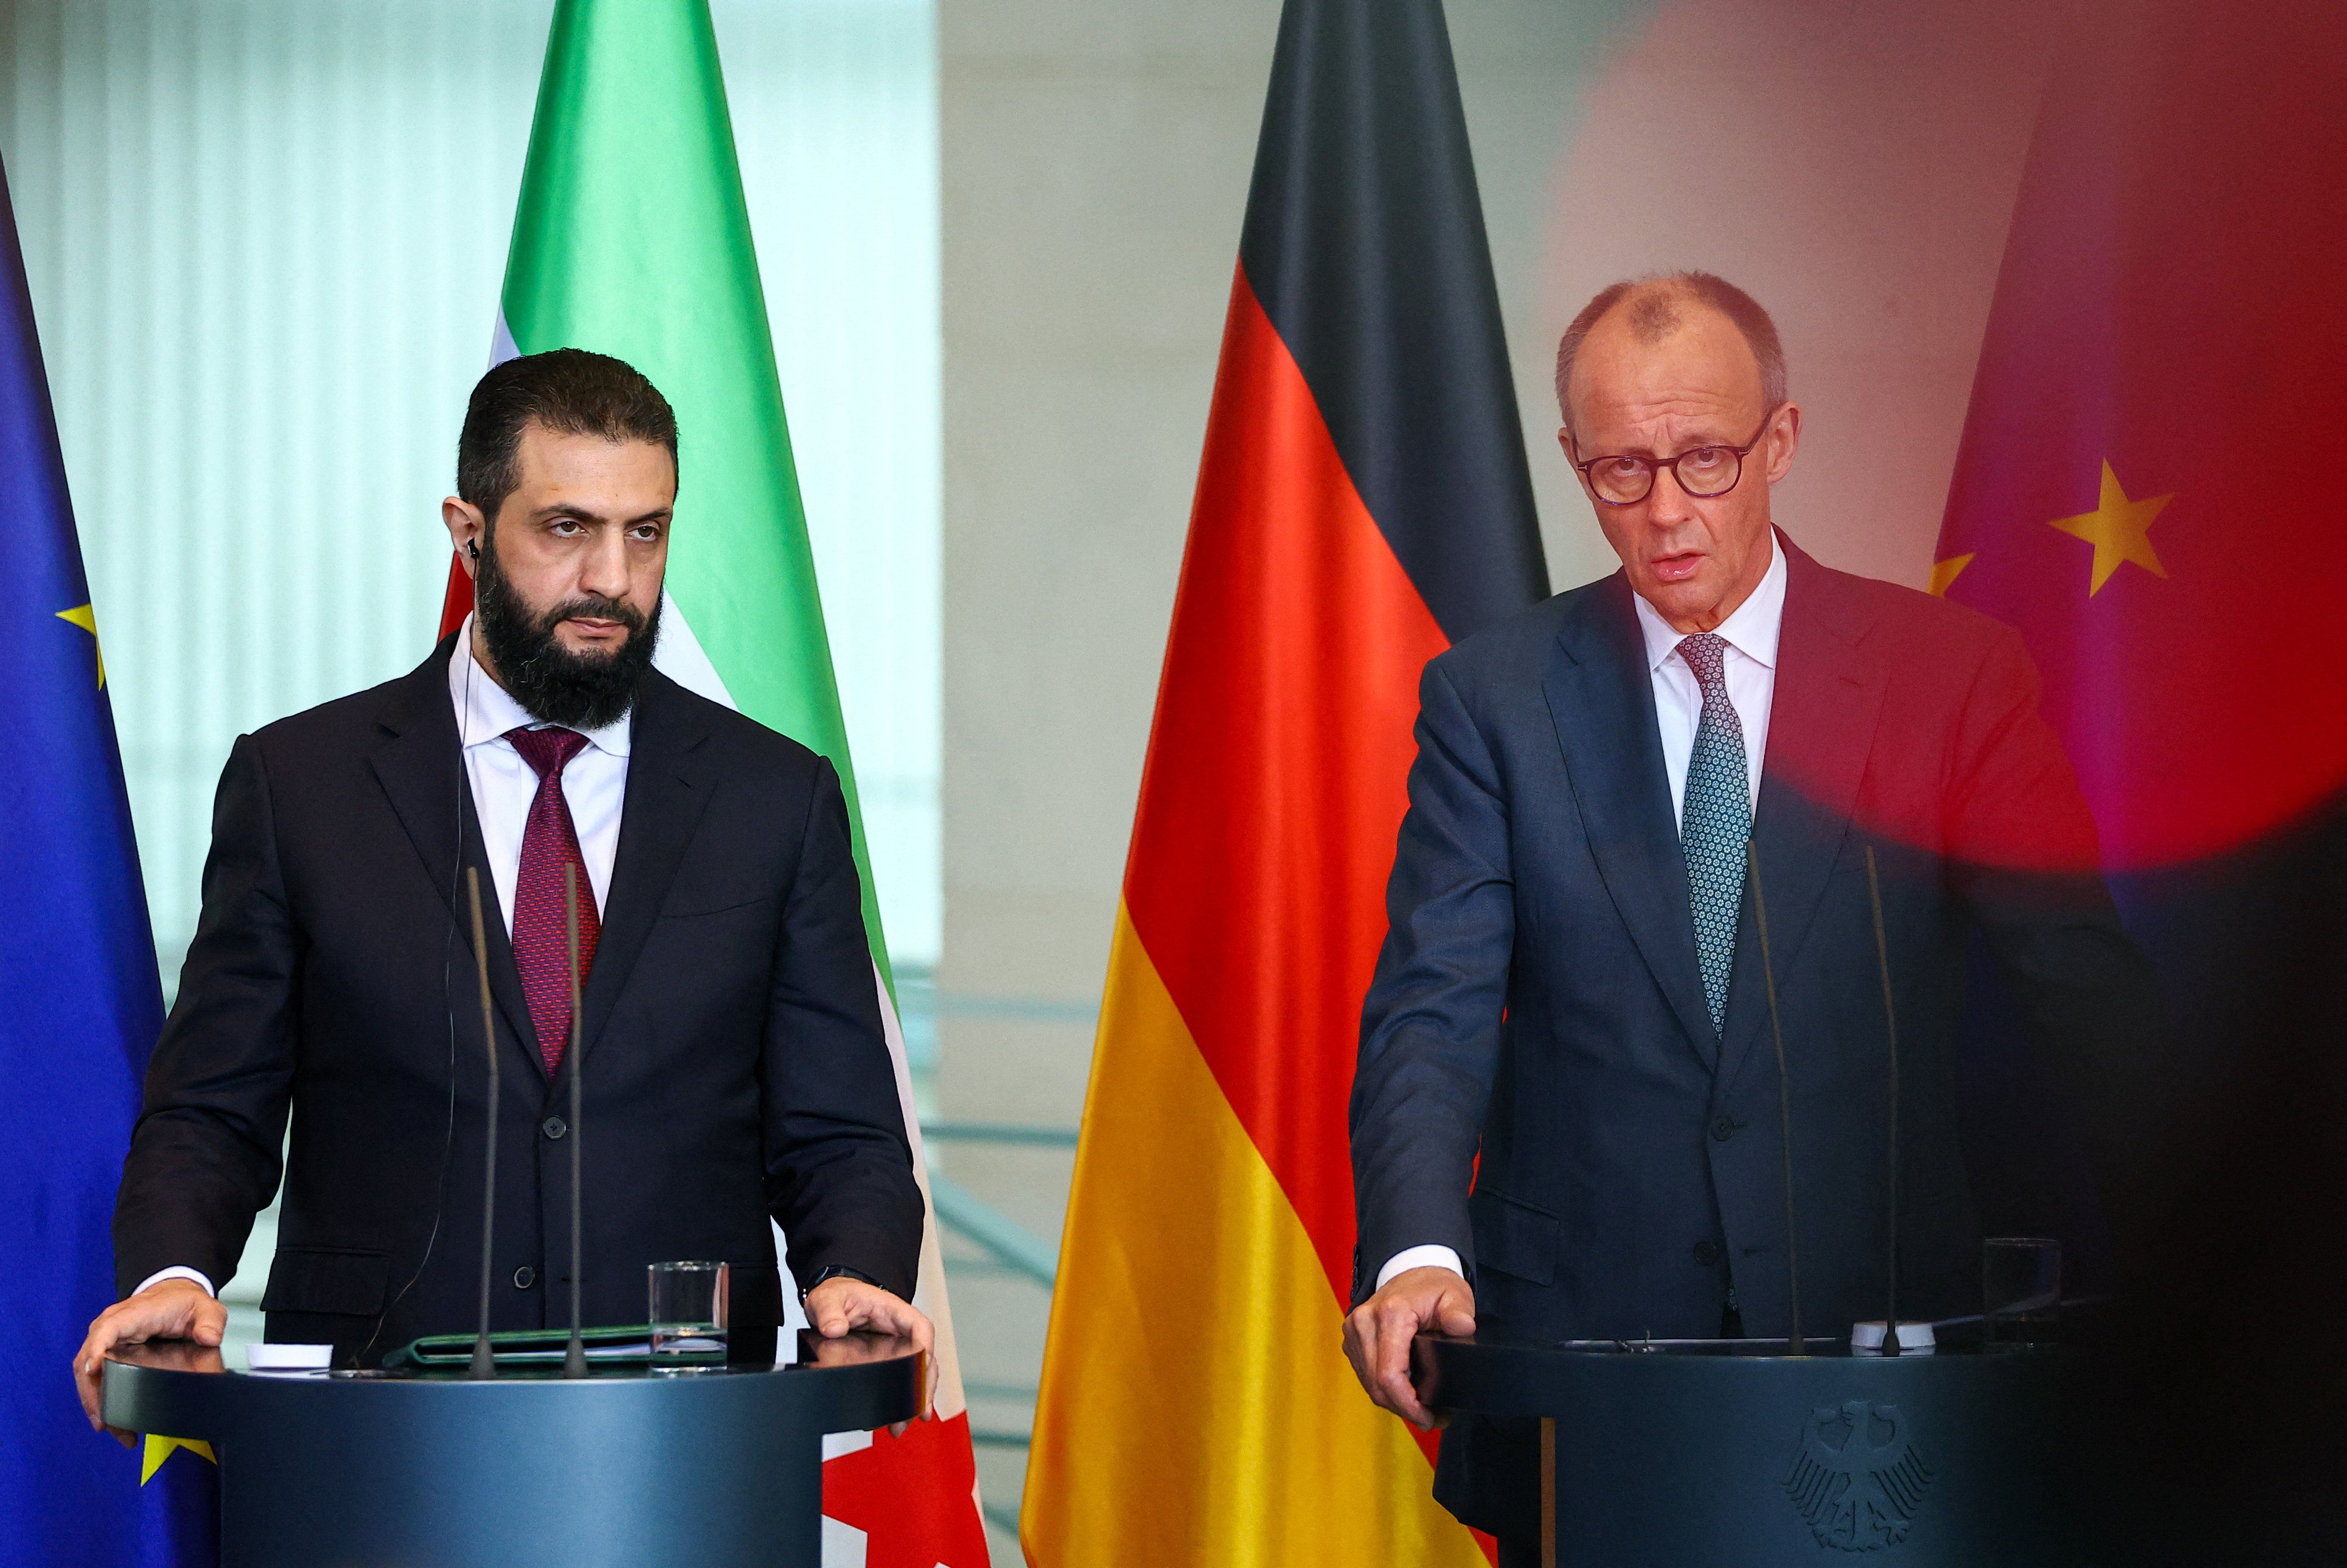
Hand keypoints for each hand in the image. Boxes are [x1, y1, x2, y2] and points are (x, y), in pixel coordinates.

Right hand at [75, 1278, 226, 1444]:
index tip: (94, 1371)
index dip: (97, 1350)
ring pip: (87, 1374)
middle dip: (92, 1393)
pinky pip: (94, 1377)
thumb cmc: (184, 1302)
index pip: (106, 1330)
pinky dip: (98, 1398)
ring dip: (94, 1402)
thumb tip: (208, 1338)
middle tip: (104, 1422)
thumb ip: (210, 1321)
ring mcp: (106, 1342)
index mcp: (130, 1315)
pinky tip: (109, 1419)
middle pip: (88, 1361)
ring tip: (109, 1428)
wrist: (174, 1295)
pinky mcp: (108, 1354)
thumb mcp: (205, 1307)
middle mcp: (109, 1328)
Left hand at [805, 1276, 935, 1436]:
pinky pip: (903, 1381)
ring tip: (902, 1424)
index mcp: (894, 1311)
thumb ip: (830, 1312)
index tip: (922, 1369)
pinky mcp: (889, 1363)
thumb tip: (835, 1329)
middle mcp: (902, 1332)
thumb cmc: (838, 1295)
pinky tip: (898, 1418)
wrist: (833, 1302)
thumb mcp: (828, 1298)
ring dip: (916, 1400)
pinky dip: (904, 1400)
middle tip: (917, 1411)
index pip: (920, 1327)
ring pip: (918, 1375)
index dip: (925, 1348)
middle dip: (924, 1386)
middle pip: (926, 1358)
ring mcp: (898, 1349)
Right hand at [1342, 1266, 1474, 1429]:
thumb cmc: (1433, 1285)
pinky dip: (1385, 1390)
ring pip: (1369, 1384)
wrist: (1410, 1270)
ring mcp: (1354, 1331)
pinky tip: (1407, 1393)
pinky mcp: (1352, 1339)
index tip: (1429, 1417)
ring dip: (1395, 1403)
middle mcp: (1364, 1322)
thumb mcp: (1455, 1294)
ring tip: (1424, 1409)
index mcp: (1390, 1313)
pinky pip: (1366, 1375)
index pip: (1390, 1374)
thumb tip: (1463, 1327)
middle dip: (1405, 1409)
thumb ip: (1458, 1312)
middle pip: (1377, 1385)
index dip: (1408, 1404)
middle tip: (1433, 1418)